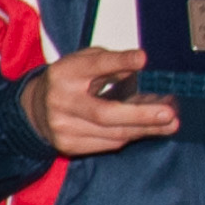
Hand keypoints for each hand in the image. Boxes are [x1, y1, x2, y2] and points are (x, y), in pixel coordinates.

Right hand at [23, 44, 180, 154]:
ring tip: (169, 123)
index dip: (119, 62)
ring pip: (113, 133)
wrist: (35, 109)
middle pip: (105, 113)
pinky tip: (147, 130)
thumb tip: (141, 68)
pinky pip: (109, 143)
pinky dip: (131, 135)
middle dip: (140, 114)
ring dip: (145, 128)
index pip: (95, 65)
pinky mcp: (69, 145)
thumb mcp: (84, 62)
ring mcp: (63, 126)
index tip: (142, 58)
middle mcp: (61, 100)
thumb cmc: (68, 81)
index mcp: (65, 72)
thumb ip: (110, 63)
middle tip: (168, 112)